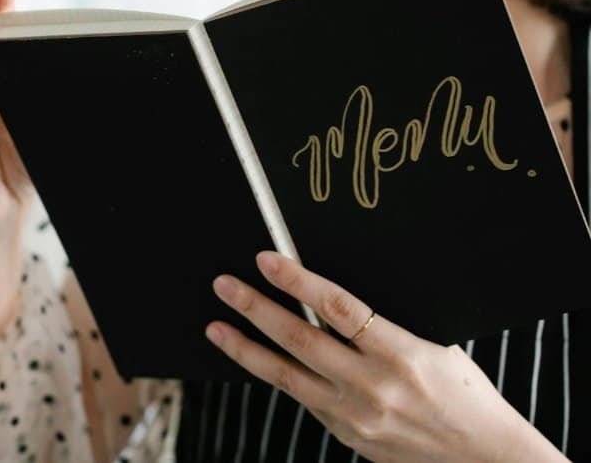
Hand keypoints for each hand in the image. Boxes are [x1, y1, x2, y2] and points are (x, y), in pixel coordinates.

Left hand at [205, 251, 567, 461]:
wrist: (484, 460)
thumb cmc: (464, 393)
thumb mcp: (436, 346)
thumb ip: (384, 326)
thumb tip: (329, 296)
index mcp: (401, 354)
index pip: (337, 307)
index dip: (297, 280)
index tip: (267, 259)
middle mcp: (372, 386)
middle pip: (299, 339)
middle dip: (255, 308)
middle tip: (223, 285)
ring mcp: (354, 416)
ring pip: (285, 376)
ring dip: (244, 348)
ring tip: (215, 327)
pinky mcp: (345, 435)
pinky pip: (304, 398)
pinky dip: (278, 375)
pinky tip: (255, 357)